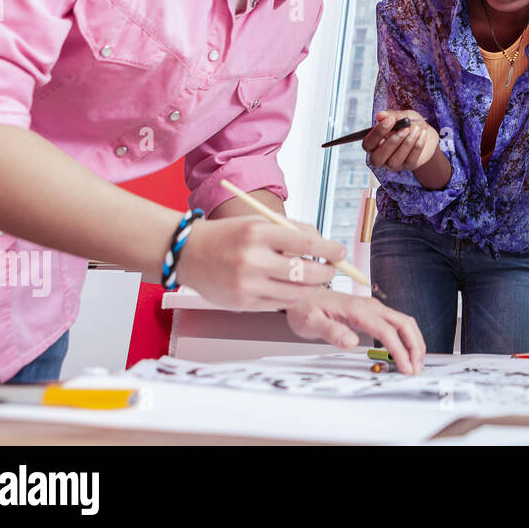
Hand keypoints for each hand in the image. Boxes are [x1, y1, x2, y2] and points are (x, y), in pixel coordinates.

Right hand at [176, 215, 343, 310]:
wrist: (188, 253)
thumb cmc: (228, 235)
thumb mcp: (259, 223)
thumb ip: (292, 232)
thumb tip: (325, 245)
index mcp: (257, 233)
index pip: (306, 244)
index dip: (330, 250)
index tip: (340, 252)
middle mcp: (252, 260)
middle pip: (305, 272)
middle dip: (326, 272)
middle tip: (331, 269)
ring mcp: (246, 285)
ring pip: (296, 293)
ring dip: (312, 287)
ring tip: (315, 279)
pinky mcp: (242, 303)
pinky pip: (280, 304)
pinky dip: (293, 297)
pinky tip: (294, 288)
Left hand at [284, 289, 426, 374]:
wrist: (303, 295)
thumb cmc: (305, 308)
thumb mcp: (311, 322)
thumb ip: (332, 332)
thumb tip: (351, 342)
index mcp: (357, 309)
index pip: (387, 330)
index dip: (399, 350)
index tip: (405, 367)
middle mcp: (370, 306)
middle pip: (404, 323)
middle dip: (415, 347)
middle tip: (416, 368)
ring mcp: (373, 308)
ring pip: (404, 322)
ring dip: (414, 342)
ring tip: (415, 363)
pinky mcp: (373, 313)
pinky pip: (397, 324)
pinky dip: (406, 338)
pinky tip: (405, 351)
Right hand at [364, 109, 437, 172]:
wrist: (425, 131)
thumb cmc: (409, 123)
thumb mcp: (402, 116)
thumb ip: (391, 115)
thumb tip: (380, 115)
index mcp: (374, 144)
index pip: (368, 144)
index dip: (377, 133)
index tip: (391, 120)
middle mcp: (381, 157)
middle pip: (376, 159)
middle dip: (391, 142)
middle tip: (404, 128)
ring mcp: (394, 164)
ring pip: (394, 161)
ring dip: (406, 144)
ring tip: (416, 129)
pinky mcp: (408, 166)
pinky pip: (410, 160)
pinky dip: (417, 146)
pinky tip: (422, 134)